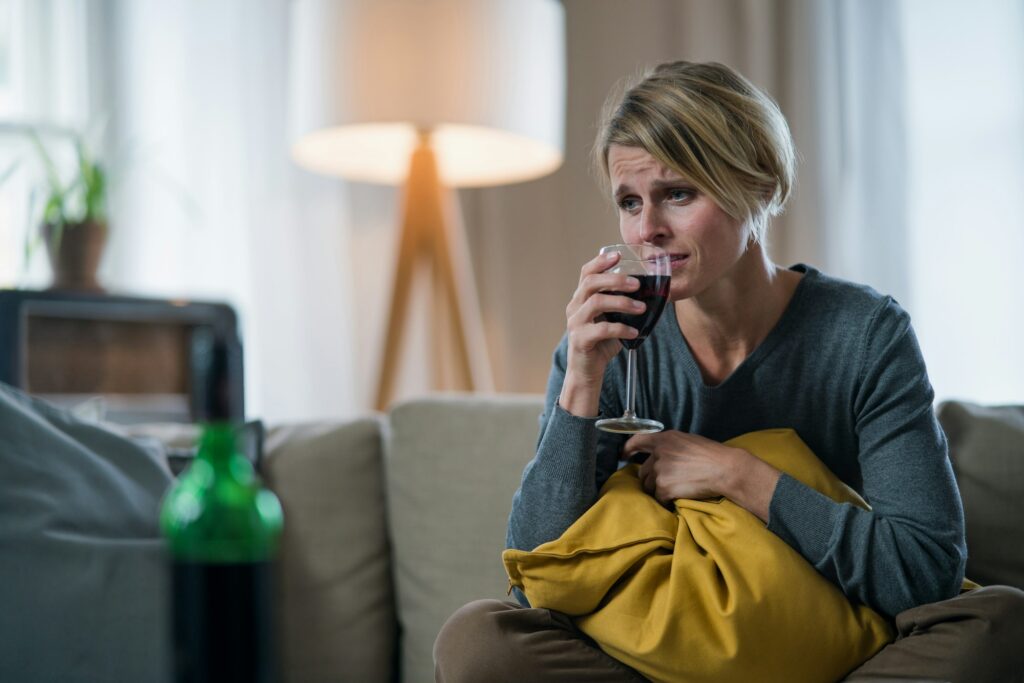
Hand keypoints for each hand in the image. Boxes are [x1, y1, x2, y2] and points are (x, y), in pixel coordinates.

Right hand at [559, 252, 645, 415]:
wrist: (587, 371)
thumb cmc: (602, 343)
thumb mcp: (612, 319)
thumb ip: (622, 304)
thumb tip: (652, 293)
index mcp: (581, 299)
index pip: (586, 273)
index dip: (600, 262)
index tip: (618, 255)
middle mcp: (575, 307)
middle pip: (591, 283)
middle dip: (616, 280)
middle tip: (637, 284)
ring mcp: (575, 323)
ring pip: (596, 302)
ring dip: (622, 302)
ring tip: (641, 308)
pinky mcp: (580, 340)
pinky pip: (602, 329)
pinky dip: (621, 329)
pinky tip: (635, 332)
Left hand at [622, 431, 780, 521]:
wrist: (725, 469)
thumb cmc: (713, 455)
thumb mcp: (688, 442)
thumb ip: (671, 447)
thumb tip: (664, 456)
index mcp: (665, 439)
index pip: (637, 440)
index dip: (628, 448)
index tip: (623, 455)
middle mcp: (659, 453)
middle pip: (643, 470)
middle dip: (650, 479)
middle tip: (662, 484)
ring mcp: (660, 471)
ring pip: (649, 486)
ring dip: (657, 491)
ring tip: (673, 492)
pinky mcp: (664, 487)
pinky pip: (658, 498)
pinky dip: (665, 501)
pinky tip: (675, 500)